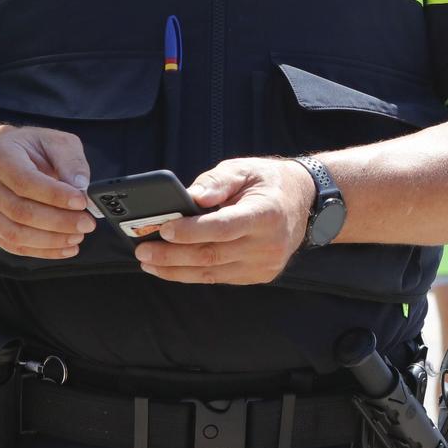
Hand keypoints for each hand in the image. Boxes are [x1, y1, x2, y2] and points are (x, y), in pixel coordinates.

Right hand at [0, 125, 93, 259]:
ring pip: (15, 234)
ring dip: (51, 241)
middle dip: (58, 222)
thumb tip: (81, 187)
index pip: (25, 182)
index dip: (55, 196)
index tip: (81, 202)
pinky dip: (42, 251)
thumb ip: (70, 160)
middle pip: (20, 212)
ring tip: (77, 237)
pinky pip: (13, 246)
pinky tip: (64, 248)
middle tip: (86, 223)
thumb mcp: (54, 141)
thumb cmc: (29, 149)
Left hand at [135, 157, 312, 284]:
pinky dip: (192, 273)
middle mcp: (268, 244)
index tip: (163, 229)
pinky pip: (219, 277)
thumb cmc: (268, 183)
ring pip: (211, 273)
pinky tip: (171, 267)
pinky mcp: (259, 275)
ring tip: (149, 262)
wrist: (305, 204)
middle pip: (211, 255)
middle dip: (172, 255)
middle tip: (142, 249)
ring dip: (175, 270)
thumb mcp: (244, 170)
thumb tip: (190, 198)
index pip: (223, 227)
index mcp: (266, 214)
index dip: (191, 231)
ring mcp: (264, 264)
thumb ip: (217, 182)